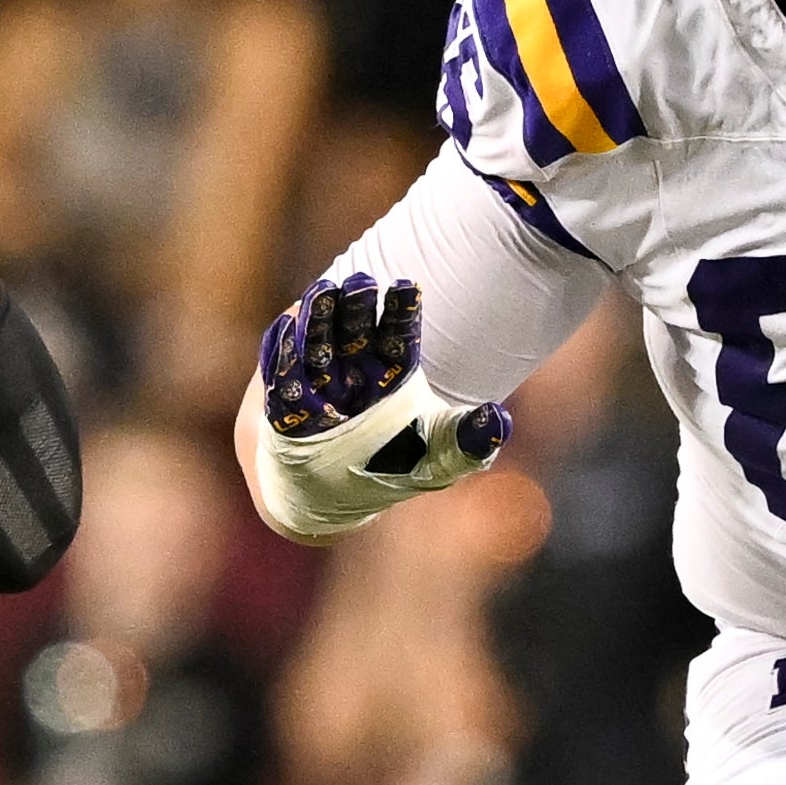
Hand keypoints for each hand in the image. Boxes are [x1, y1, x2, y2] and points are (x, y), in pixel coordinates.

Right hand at [250, 274, 509, 540]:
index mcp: (393, 375)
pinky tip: (287, 326)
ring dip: (320, 319)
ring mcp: (320, 385)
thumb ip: (469, 440)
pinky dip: (285, 353)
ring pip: (321, 344)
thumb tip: (499, 419)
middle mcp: (356, 372)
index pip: (401, 335)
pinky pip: (285, 374)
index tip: (406, 285)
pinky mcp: (286, 402)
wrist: (338, 503)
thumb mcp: (438, 461)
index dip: (402, 310)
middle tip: (362, 281)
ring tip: (323, 292)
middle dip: (359, 306)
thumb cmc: (392, 473)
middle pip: (358, 330)